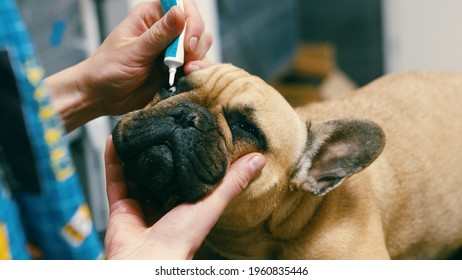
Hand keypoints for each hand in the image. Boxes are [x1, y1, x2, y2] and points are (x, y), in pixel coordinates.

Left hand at [45, 0, 212, 130]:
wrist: (103, 97)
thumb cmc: (108, 69)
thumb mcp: (133, 52)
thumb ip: (158, 35)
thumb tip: (179, 12)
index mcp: (151, 17)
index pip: (182, 5)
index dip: (191, 20)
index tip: (188, 42)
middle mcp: (165, 31)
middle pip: (196, 26)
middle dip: (195, 44)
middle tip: (182, 62)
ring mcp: (173, 50)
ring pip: (201, 45)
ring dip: (198, 59)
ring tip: (184, 71)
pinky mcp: (178, 68)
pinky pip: (199, 65)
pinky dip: (199, 71)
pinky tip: (188, 77)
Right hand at [103, 136, 265, 258]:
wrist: (149, 258)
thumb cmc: (183, 238)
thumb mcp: (213, 203)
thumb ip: (233, 182)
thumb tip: (259, 160)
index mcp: (185, 203)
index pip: (186, 173)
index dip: (187, 154)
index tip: (189, 131)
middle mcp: (163, 203)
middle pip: (159, 172)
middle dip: (159, 151)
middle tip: (161, 126)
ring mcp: (140, 204)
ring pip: (135, 173)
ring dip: (135, 151)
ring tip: (137, 127)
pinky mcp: (119, 206)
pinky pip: (114, 178)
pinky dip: (113, 159)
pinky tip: (116, 139)